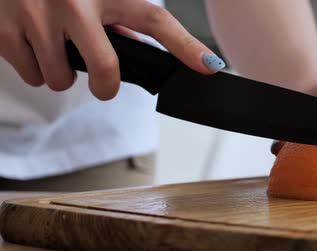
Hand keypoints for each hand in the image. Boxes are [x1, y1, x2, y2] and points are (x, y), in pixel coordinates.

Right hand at [0, 0, 224, 99]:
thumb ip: (117, 18)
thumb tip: (139, 54)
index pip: (154, 20)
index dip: (186, 46)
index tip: (208, 67)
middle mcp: (75, 1)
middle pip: (106, 69)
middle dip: (106, 87)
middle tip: (102, 82)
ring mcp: (38, 13)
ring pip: (61, 80)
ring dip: (60, 73)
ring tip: (54, 46)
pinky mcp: (6, 28)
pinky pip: (31, 74)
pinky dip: (32, 67)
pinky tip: (31, 42)